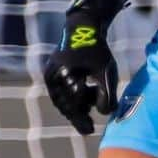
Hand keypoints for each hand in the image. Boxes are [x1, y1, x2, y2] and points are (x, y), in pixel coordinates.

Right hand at [44, 0, 122, 134]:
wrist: (83, 28)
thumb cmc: (97, 50)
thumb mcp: (106, 72)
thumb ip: (107, 94)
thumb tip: (104, 114)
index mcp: (66, 74)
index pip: (73, 104)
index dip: (81, 120)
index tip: (90, 130)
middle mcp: (53, 75)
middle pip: (65, 105)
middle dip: (77, 116)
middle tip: (88, 128)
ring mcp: (50, 74)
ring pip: (61, 100)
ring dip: (74, 106)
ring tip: (89, 109)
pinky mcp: (51, 72)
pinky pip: (59, 92)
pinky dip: (70, 98)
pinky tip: (84, 100)